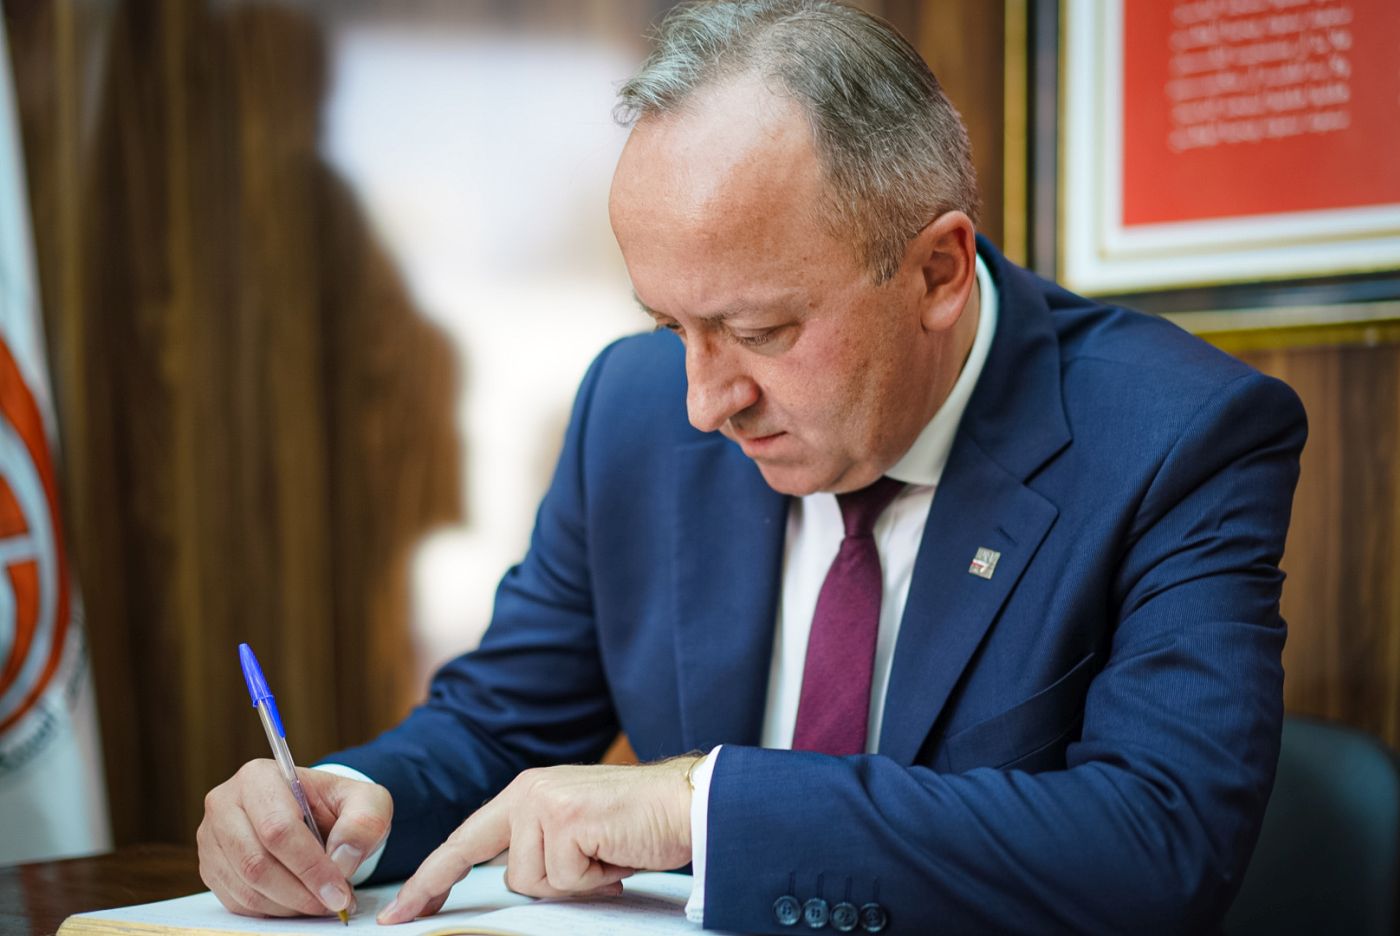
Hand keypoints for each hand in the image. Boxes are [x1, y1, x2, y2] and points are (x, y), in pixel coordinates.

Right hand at [197, 759, 391, 917]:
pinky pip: (237, 903)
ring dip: (289, 906)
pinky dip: (273, 911)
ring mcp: (211, 838)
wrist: (316, 815)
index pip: (278, 828)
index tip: (339, 892)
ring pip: (246, 888)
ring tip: (322, 902)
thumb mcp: (367, 802)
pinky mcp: (210, 868)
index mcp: (259, 777)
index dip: (310, 867)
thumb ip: (364, 823)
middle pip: (256, 862)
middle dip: (301, 892)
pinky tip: (299, 902)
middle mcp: (225, 804)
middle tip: (334, 903)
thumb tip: (341, 860)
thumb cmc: (338, 807)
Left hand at [378, 758, 698, 923]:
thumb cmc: (637, 823)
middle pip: (510, 876)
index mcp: (525, 794)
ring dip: (579, 881)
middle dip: (553, 884)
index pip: (465, 843)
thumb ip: (539, 848)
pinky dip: (595, 878)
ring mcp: (543, 804)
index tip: (398, 913)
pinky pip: (564, 880)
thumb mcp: (575, 832)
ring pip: (535, 882)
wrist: (688, 803)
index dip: (430, 881)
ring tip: (609, 853)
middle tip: (595, 863)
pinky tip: (616, 851)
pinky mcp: (564, 820)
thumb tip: (517, 883)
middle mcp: (527, 792)